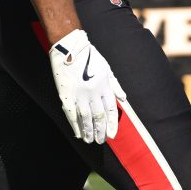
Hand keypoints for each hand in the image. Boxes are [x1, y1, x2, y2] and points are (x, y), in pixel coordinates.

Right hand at [49, 29, 125, 143]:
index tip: (112, 135)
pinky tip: (78, 134)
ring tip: (91, 141)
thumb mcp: (107, 69)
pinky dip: (75, 125)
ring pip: (86, 118)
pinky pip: (72, 114)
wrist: (70, 47)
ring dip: (89, 131)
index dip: (112, 124)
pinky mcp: (66, 95)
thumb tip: (124, 99)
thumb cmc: (90, 57)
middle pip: (99, 116)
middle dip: (100, 131)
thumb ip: (115, 85)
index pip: (110, 109)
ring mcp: (79, 94)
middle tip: (100, 141)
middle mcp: (93, 92)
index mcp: (104, 85)